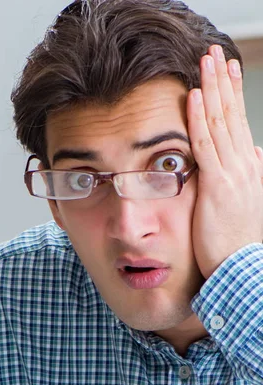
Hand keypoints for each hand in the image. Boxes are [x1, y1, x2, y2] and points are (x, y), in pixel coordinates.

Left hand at [188, 45, 262, 279]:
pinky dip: (198, 119)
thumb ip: (247, 175)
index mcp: (250, 166)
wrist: (242, 268)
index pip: (238, 122)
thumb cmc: (237, 241)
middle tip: (213, 53)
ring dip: (211, 88)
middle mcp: (246, 163)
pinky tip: (192, 97)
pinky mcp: (217, 184)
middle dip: (222, 81)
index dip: (231, 94)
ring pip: (220, 122)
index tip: (225, 71)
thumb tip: (255, 154)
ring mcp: (234, 172)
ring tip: (204, 62)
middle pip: (231, 113)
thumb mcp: (246, 202)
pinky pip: (206, 144)